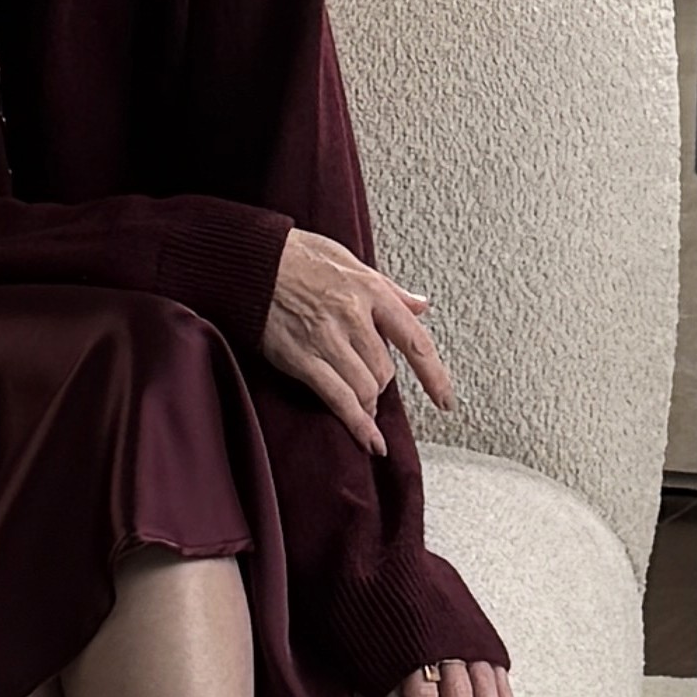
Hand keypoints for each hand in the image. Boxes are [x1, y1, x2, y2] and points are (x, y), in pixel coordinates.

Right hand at [261, 225, 452, 452]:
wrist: (251, 260)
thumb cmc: (298, 256)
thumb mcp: (350, 260)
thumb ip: (389, 288)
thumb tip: (421, 305)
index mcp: (371, 290)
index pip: (414, 339)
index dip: (434, 375)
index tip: (445, 400)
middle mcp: (354, 316)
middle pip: (384, 371)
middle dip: (381, 385)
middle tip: (370, 386)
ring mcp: (327, 339)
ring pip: (365, 389)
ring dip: (368, 405)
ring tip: (365, 410)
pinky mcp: (301, 358)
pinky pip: (338, 399)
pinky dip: (357, 424)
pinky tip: (368, 440)